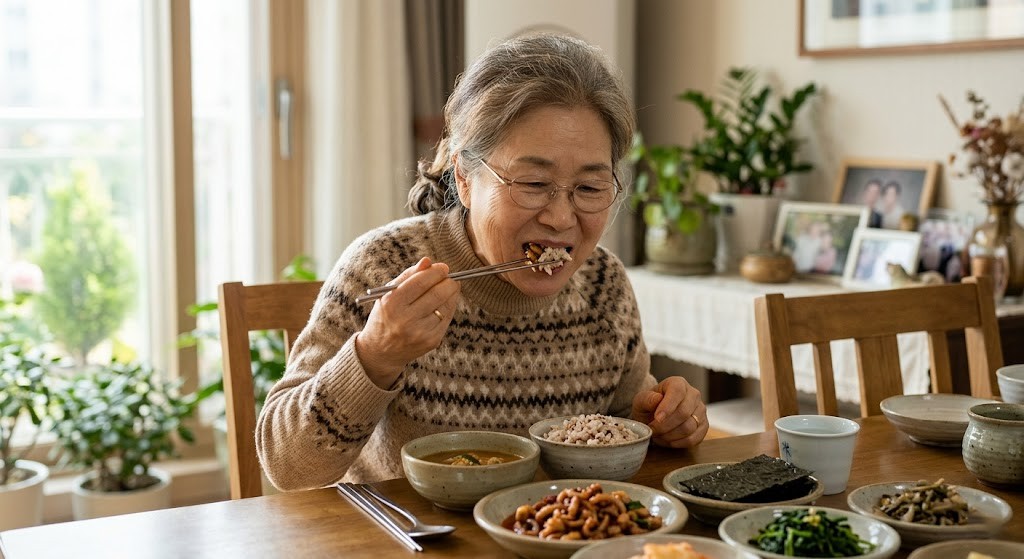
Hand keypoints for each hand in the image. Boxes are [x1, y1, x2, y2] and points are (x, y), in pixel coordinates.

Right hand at [355, 257, 460, 387]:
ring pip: (445, 305)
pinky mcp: (431, 341)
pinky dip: (449, 307)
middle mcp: (405, 319)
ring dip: (451, 293)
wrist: (380, 352)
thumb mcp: (389, 294)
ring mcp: (420, 332)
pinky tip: (445, 302)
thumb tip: (428, 261)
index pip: (420, 282)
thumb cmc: (385, 316)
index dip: (436, 272)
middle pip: (437, 293)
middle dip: (448, 281)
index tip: (443, 267)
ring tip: (448, 287)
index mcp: (391, 304)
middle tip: (449, 277)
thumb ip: (408, 275)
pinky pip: (447, 318)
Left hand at [631, 376, 707, 447]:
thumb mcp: (641, 401)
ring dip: (670, 436)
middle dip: (665, 426)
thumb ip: (647, 399)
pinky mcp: (703, 426)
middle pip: (684, 412)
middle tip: (653, 430)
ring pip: (689, 427)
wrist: (656, 417)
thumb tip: (657, 399)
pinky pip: (694, 439)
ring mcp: (701, 411)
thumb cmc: (649, 406)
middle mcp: (693, 394)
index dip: (667, 407)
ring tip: (658, 435)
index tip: (657, 419)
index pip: (677, 392)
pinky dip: (678, 443)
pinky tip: (668, 441)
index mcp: (678, 383)